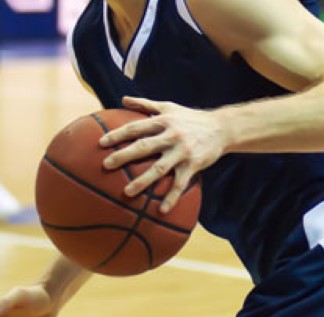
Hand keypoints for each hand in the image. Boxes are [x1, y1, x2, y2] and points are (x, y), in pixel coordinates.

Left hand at [100, 96, 222, 212]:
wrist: (222, 128)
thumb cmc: (191, 118)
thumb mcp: (170, 107)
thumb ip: (146, 104)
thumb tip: (123, 99)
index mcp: (163, 121)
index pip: (136, 127)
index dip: (118, 134)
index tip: (101, 143)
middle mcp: (172, 136)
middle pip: (144, 147)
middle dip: (124, 156)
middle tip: (106, 165)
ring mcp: (183, 152)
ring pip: (159, 168)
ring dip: (142, 181)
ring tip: (127, 192)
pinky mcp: (194, 165)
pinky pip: (180, 184)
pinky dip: (172, 197)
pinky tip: (162, 210)